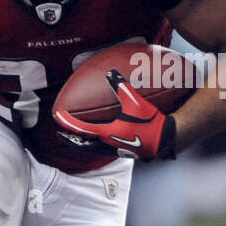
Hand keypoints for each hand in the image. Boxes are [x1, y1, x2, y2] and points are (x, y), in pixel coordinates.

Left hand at [54, 69, 175, 160]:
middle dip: (69, 139)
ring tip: (75, 138)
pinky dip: (93, 145)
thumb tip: (110, 72)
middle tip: (60, 134)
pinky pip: (102, 150)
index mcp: (106, 133)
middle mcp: (107, 145)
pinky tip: (98, 139)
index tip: (57, 116)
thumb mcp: (135, 102)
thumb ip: (121, 86)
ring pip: (91, 150)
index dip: (66, 121)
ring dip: (80, 144)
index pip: (79, 128)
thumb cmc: (151, 121)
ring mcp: (115, 150)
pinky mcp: (123, 152)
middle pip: (81, 145)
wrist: (167, 139)